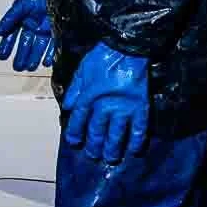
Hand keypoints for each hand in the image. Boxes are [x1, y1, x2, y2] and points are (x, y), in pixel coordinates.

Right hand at [0, 0, 53, 71]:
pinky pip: (53, 45)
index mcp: (23, 20)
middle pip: (26, 44)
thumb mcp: (20, 6)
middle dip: (21, 56)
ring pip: (38, 47)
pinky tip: (46, 61)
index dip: (6, 46)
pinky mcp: (56, 30)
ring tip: (30, 67)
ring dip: (34, 57)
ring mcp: (45, 29)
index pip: (12, 36)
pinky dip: (50, 54)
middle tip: (18, 67)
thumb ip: (9, 19)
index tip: (2, 56)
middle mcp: (34, 26)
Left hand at [62, 45, 148, 162]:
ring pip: (116, 135)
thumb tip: (66, 106)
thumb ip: (74, 89)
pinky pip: (138, 129)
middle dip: (94, 146)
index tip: (74, 142)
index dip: (75, 134)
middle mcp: (104, 107)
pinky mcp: (140, 107)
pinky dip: (136, 141)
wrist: (128, 47)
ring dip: (112, 149)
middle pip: (97, 132)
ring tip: (111, 158)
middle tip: (93, 155)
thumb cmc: (103, 56)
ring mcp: (123, 109)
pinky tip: (134, 151)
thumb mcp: (82, 70)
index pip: (78, 121)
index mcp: (88, 97)